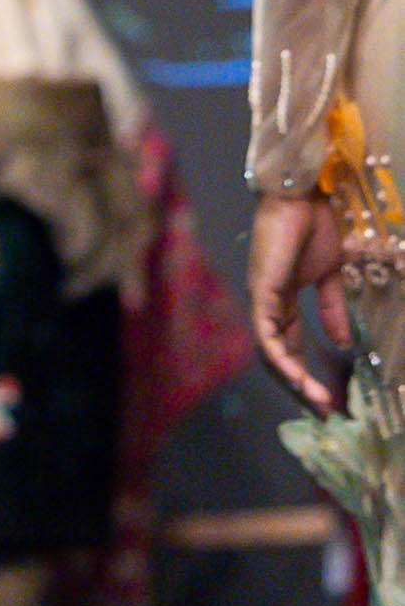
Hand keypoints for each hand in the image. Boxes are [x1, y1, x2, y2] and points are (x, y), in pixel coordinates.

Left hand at [250, 191, 351, 409]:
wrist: (306, 195)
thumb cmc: (316, 226)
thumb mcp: (333, 275)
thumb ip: (332, 309)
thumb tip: (342, 343)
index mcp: (285, 302)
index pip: (290, 347)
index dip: (306, 372)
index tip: (328, 397)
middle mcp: (269, 304)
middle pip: (278, 356)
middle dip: (300, 385)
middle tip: (323, 410)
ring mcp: (263, 298)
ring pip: (271, 351)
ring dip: (293, 379)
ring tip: (316, 401)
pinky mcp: (262, 290)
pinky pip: (267, 332)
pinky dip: (280, 357)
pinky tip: (296, 376)